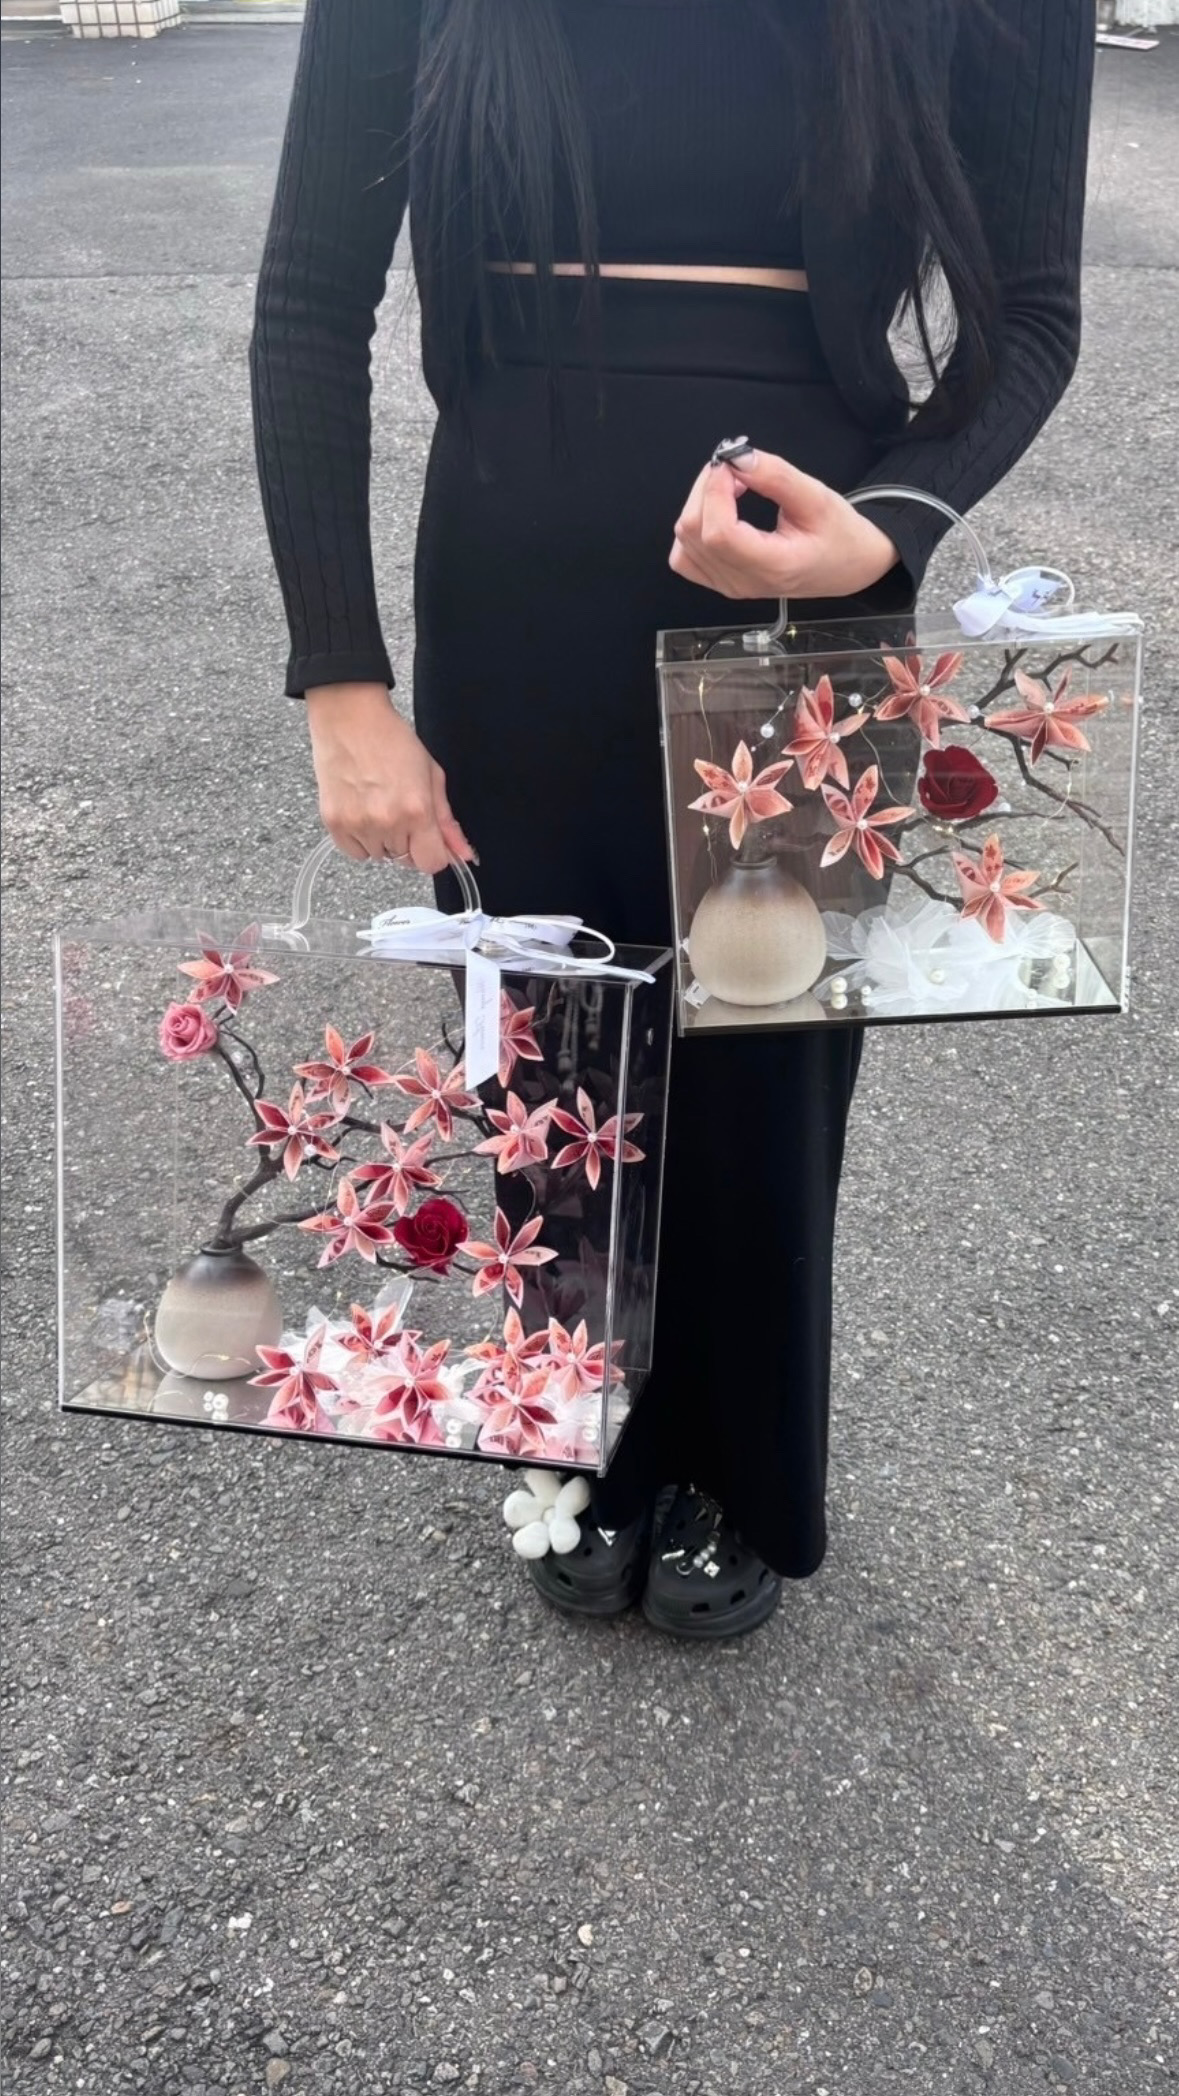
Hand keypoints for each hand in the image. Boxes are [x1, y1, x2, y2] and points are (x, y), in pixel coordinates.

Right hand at [305, 683, 475, 876]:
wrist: (350, 718)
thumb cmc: (392, 740)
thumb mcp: (431, 776)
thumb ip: (447, 820)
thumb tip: (463, 853)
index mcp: (417, 810)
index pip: (432, 863)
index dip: (434, 853)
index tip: (429, 840)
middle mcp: (387, 822)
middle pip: (406, 860)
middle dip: (408, 841)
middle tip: (399, 808)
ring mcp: (358, 825)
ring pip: (380, 856)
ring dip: (383, 840)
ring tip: (377, 805)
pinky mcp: (334, 823)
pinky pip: (354, 853)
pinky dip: (359, 840)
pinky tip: (361, 811)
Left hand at [670, 446, 899, 601]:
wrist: (847, 567)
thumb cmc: (839, 535)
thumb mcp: (817, 497)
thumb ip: (776, 477)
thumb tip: (737, 458)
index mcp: (772, 567)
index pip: (719, 533)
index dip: (715, 491)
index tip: (731, 464)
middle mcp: (744, 583)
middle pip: (695, 531)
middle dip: (707, 489)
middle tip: (734, 469)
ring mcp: (728, 587)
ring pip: (685, 541)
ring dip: (700, 503)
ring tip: (732, 489)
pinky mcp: (721, 583)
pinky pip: (685, 556)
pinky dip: (694, 527)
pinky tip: (719, 513)